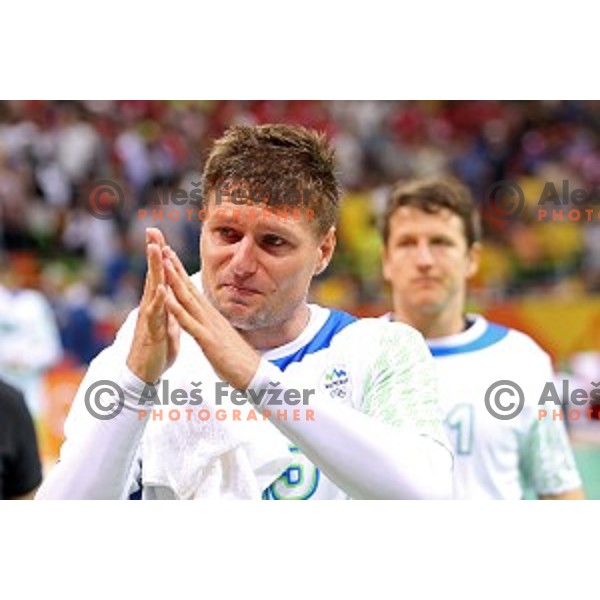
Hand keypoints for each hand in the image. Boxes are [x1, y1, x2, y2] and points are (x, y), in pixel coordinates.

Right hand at [126, 228, 179, 383]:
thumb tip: (173, 299)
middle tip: (153, 231)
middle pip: (153, 275)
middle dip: (154, 253)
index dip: (161, 255)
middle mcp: (151, 307)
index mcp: (158, 304)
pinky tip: (161, 288)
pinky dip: (158, 301)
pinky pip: (154, 315)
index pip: (160, 275)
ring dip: (154, 270)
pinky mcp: (151, 332)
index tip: (160, 235)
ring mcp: (149, 318)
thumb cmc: (156, 350)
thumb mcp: (167, 326)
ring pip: (152, 289)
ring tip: (156, 250)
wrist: (144, 376)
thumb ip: (169, 310)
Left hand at [161, 245, 259, 389]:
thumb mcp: (222, 336)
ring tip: (162, 261)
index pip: (192, 289)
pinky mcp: (208, 340)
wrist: (252, 374)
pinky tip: (166, 297)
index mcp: (211, 316)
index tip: (168, 255)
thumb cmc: (237, 359)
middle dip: (174, 267)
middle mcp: (210, 316)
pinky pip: (189, 323)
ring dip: (174, 280)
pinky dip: (177, 309)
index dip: (179, 271)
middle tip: (162, 246)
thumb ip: (213, 325)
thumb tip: (208, 318)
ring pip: (187, 299)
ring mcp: (209, 326)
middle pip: (188, 288)